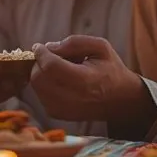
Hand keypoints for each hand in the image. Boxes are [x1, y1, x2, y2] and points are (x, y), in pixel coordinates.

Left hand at [30, 35, 149, 122]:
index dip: (41, 54)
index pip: (51, 66)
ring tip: (60, 69)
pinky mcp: (57, 114)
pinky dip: (45, 84)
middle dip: (40, 63)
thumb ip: (75, 42)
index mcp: (84, 79)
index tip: (39, 46)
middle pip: (39, 77)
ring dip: (42, 73)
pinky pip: (40, 95)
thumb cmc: (111, 70)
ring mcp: (62, 109)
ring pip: (36, 86)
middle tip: (53, 56)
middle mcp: (71, 98)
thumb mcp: (101, 47)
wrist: (120, 100)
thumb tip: (49, 47)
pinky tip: (61, 81)